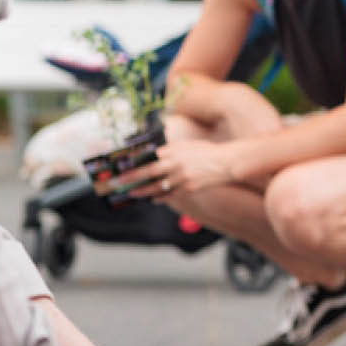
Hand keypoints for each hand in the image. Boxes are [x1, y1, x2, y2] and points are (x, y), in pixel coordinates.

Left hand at [119, 139, 237, 199]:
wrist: (228, 162)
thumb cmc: (207, 152)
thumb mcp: (187, 146)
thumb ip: (170, 150)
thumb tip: (153, 155)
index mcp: (176, 152)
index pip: (150, 159)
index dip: (134, 165)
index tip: (122, 169)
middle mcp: (177, 165)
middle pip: (149, 173)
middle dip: (131, 179)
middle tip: (118, 184)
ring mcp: (183, 178)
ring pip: (158, 187)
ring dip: (143, 191)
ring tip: (132, 193)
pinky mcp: (189, 189)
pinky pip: (170, 196)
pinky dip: (160, 198)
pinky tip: (153, 199)